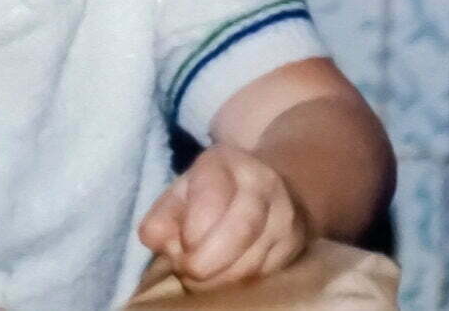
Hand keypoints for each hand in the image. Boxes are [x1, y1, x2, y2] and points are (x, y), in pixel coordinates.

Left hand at [136, 144, 310, 290]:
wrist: (274, 189)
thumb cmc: (215, 191)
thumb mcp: (184, 188)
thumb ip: (164, 212)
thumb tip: (152, 239)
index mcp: (228, 162)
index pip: (213, 194)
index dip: (193, 227)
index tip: (179, 246)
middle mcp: (265, 185)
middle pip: (241, 228)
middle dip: (207, 260)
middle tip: (186, 270)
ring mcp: (286, 218)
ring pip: (254, 259)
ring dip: (219, 278)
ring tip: (198, 277)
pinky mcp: (295, 248)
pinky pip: (264, 276)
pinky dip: (237, 286)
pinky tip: (220, 280)